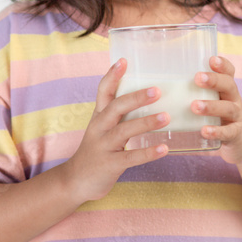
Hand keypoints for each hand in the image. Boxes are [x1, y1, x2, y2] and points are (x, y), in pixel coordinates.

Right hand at [61, 58, 169, 203]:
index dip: (112, 76)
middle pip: (116, 108)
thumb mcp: (101, 129)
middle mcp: (99, 128)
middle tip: (157, 90)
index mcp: (98, 117)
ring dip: (146, 123)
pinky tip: (164, 149)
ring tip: (166, 117)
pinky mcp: (109, 165)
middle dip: (136, 98)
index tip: (123, 60)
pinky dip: (148, 153)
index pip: (103, 91)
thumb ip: (117, 115)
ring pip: (124, 131)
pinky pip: (130, 158)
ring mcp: (103, 146)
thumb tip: (144, 98)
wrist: (75, 181)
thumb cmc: (95, 151)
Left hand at [192, 56, 241, 163]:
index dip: (222, 65)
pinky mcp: (235, 134)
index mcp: (226, 89)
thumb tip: (157, 83)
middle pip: (229, 85)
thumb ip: (192, 90)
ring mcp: (236, 117)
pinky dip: (216, 131)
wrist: (241, 143)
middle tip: (198, 78)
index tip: (211, 59)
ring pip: (228, 108)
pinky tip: (204, 131)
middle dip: (214, 80)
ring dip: (211, 106)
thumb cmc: (217, 116)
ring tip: (195, 106)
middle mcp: (233, 99)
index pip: (228, 72)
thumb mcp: (211, 100)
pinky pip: (227, 132)